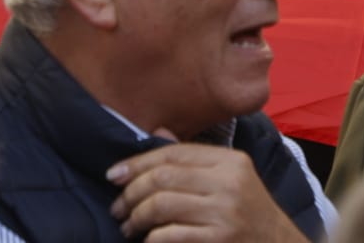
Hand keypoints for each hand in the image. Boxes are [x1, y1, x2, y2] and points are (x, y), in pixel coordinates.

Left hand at [109, 139, 306, 242]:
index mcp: (230, 161)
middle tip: (118, 208)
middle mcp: (229, 183)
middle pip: (163, 178)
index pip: (173, 153)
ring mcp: (225, 213)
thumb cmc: (249, 212)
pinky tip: (147, 241)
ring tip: (128, 226)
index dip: (138, 162)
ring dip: (136, 217)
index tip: (114, 175)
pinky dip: (152, 238)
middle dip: (131, 192)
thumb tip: (156, 132)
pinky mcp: (220, 240)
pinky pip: (170, 235)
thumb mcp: (231, 178)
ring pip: (161, 206)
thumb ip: (194, 159)